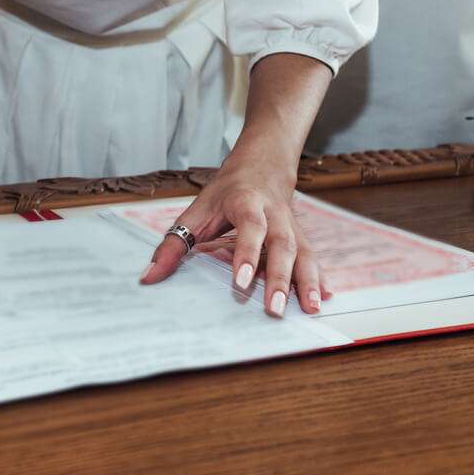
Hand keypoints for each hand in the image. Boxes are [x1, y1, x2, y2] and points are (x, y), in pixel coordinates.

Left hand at [139, 164, 330, 316]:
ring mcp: (292, 226)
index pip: (249, 227)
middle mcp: (275, 214)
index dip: (247, 253)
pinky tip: (324, 298)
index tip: (241, 282)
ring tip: (309, 309)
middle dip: (280, 278)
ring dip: (307, 282)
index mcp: (247, 203)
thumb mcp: (195, 211)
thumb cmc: (226, 192)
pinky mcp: (302, 236)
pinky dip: (320, 278)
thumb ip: (173, 244)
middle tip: (274, 309)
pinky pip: (313, 257)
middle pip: (282, 244)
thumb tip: (149, 277)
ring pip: (304, 252)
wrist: (262, 165)